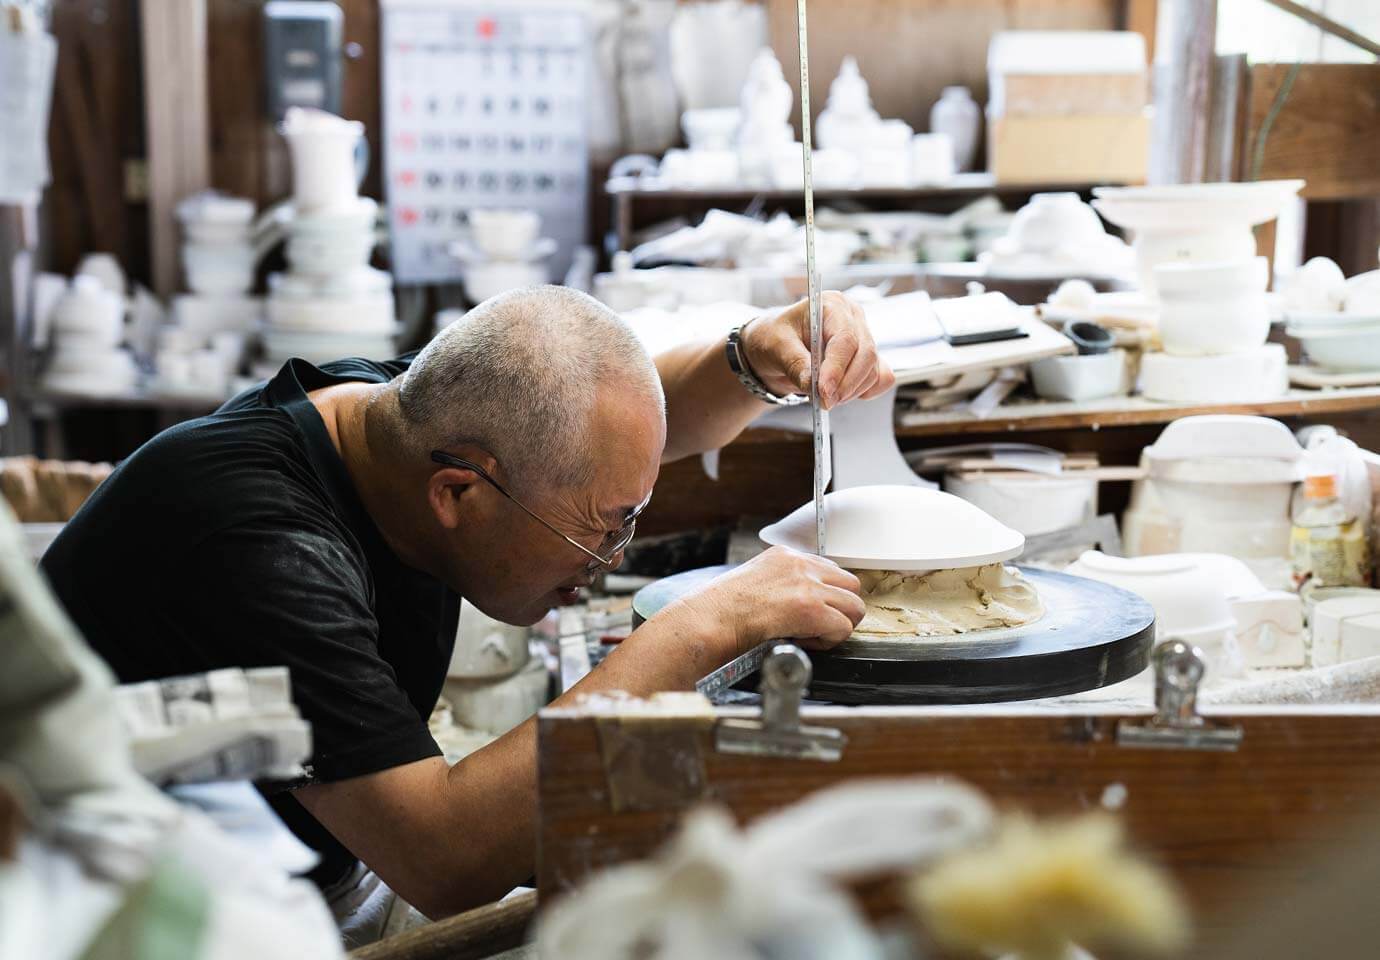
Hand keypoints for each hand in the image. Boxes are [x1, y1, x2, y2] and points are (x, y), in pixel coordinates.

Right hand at [674, 546, 864, 657]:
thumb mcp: (755, 581)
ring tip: (812, 635)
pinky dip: (829, 641)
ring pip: (854, 606)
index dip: (825, 595)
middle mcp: (800, 565)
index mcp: (786, 556)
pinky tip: (805, 642)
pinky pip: (843, 627)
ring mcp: (808, 585)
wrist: (710, 620)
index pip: (830, 570)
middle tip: (818, 626)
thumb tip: (799, 602)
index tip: (810, 612)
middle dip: (840, 608)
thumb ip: (782, 584)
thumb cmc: (722, 610)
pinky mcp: (811, 608)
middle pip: (851, 584)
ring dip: (838, 624)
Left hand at [740, 291, 896, 408]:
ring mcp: (864, 338)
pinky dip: (865, 391)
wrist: (776, 349)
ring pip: (873, 370)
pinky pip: (881, 378)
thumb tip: (812, 384)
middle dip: (845, 384)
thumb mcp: (775, 346)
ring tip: (823, 397)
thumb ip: (794, 363)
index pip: (845, 338)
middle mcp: (853, 318)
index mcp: (832, 305)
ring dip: (850, 391)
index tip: (824, 391)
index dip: (837, 368)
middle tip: (824, 402)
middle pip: (865, 355)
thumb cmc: (774, 338)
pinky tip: (842, 394)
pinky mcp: (868, 359)